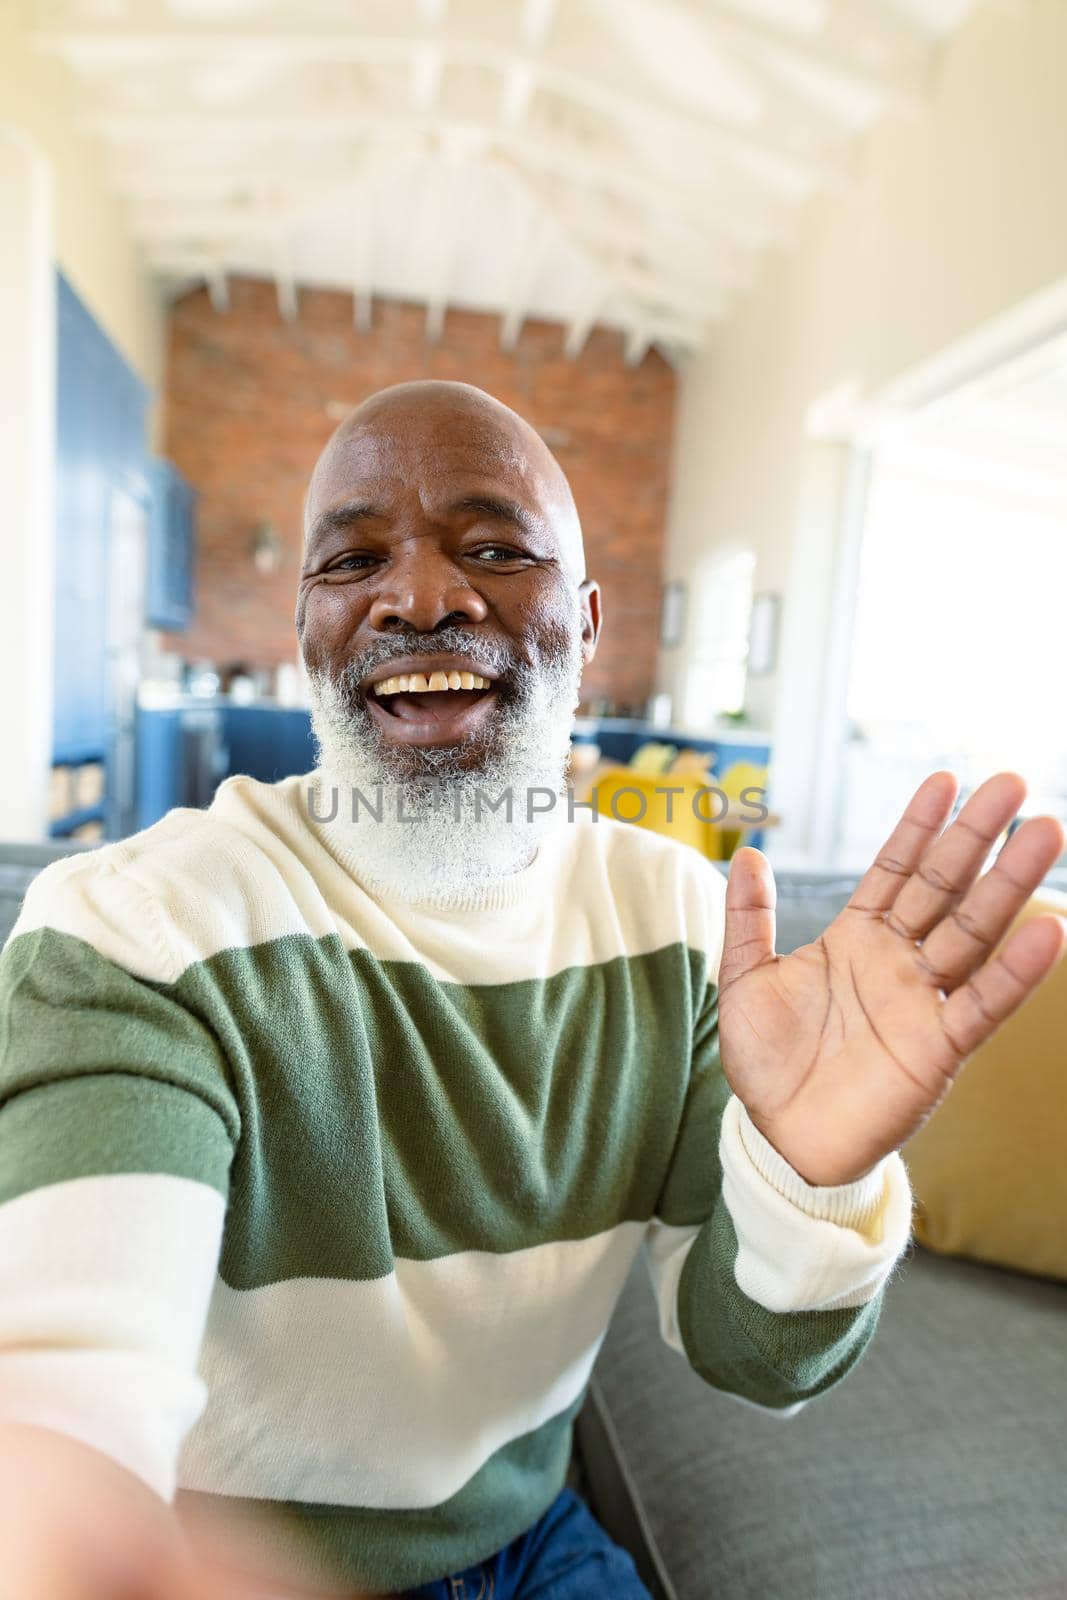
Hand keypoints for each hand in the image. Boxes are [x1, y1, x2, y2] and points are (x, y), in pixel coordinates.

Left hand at [717, 771, 1065, 1185]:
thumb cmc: (766, 1063)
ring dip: (1010, 884)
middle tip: (1014, 783)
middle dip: (976, 835)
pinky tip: (1048, 929)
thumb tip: (748, 854)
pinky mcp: (939, 1049)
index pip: (895, 869)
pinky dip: (1016, 971)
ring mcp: (922, 1000)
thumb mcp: (745, 979)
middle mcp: (897, 961)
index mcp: (855, 938)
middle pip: (945, 886)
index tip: (946, 778)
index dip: (919, 826)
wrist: (778, 1139)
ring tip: (1046, 832)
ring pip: (974, 931)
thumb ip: (748, 918)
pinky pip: (983, 1003)